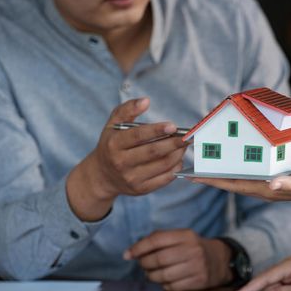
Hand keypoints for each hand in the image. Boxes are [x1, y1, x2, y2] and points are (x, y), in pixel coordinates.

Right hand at [67, 97, 189, 220]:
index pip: (138, 136)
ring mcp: (131, 178)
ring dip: (178, 154)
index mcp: (114, 144)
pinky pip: (164, 179)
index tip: (173, 126)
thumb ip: (127, 110)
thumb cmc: (112, 145)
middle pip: (153, 152)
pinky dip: (175, 167)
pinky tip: (178, 158)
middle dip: (174, 143)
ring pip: (162, 165)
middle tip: (188, 136)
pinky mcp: (141, 189)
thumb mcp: (113, 125)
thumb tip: (146, 101)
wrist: (102, 176)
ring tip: (184, 144)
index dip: (157, 130)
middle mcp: (121, 163)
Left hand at [124, 229, 233, 290]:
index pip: (157, 239)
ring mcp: (197, 266)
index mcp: (186, 235)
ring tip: (152, 273)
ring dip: (152, 276)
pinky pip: (172, 286)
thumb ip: (158, 240)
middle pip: (158, 259)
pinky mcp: (199, 280)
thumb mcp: (180, 237)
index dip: (139, 247)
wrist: (218, 259)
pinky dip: (164, 285)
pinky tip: (165, 280)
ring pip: (163, 275)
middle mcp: (193, 249)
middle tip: (142, 265)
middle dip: (144, 264)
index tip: (128, 254)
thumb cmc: (191, 247)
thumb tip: (131, 252)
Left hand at [192, 162, 290, 238]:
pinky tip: (230, 164)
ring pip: (237, 179)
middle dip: (210, 177)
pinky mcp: (271, 180)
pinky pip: (247, 174)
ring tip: (205, 166)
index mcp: (265, 188)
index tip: (192, 176)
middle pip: (229, 183)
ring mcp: (266, 185)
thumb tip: (272, 185)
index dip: (211, 180)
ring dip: (220, 174)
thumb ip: (289, 183)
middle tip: (189, 169)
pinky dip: (235, 169)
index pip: (232, 184)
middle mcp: (262, 188)